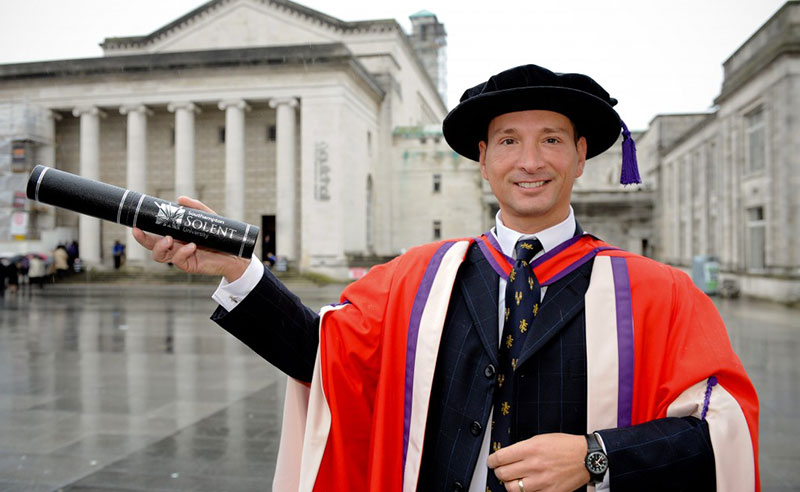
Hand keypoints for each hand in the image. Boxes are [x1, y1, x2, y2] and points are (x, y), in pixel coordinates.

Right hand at [132, 196, 249, 280]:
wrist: (233, 253)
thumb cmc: (218, 235)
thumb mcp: (207, 217)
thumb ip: (195, 208)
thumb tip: (180, 199)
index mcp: (175, 236)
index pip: (153, 235)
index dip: (142, 232)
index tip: (135, 225)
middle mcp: (174, 247)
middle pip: (151, 247)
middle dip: (143, 240)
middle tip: (139, 231)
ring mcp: (180, 257)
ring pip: (159, 256)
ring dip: (160, 247)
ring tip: (170, 239)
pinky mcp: (189, 265)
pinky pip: (178, 260)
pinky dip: (182, 253)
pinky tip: (191, 246)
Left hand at [488, 433, 589, 491]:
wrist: (586, 457)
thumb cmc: (564, 446)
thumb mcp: (540, 439)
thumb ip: (522, 448)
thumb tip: (506, 456)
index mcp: (530, 448)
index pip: (500, 457)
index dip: (492, 461)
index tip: (492, 462)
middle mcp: (534, 465)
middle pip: (503, 474)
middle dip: (499, 472)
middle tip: (501, 470)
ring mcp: (541, 481)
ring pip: (512, 488)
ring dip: (509, 484)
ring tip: (512, 480)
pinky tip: (526, 486)